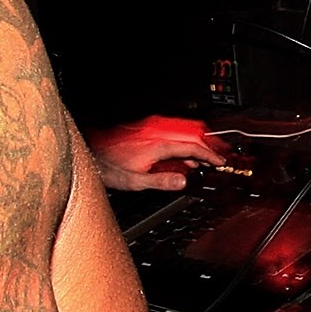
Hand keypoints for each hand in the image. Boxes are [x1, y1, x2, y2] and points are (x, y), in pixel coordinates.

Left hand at [84, 114, 230, 190]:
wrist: (91, 154)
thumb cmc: (108, 167)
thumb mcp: (136, 181)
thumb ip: (162, 180)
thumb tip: (183, 181)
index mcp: (158, 145)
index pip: (191, 147)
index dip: (209, 155)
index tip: (219, 161)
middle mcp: (156, 133)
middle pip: (190, 136)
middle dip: (207, 147)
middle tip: (217, 159)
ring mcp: (151, 130)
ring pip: (181, 134)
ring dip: (194, 145)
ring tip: (202, 160)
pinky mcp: (145, 131)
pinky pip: (172, 135)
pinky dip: (182, 144)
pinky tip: (182, 156)